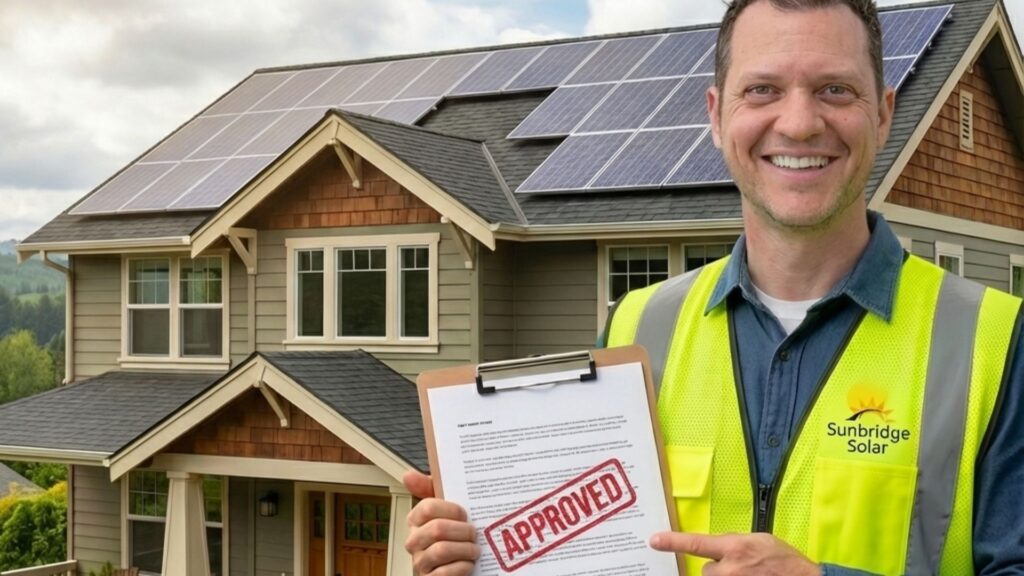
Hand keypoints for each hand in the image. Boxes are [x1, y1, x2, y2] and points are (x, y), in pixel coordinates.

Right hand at [403, 470, 480, 575]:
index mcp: (416, 521)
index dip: (451, 509)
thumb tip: (408, 475)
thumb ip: (431, 488)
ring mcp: (420, 562)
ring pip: (442, 551)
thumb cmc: (455, 534)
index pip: (427, 508)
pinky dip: (462, 568)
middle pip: (437, 529)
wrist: (462, 566)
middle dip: (463, 530)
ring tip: (475, 549)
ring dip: (466, 549)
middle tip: (474, 533)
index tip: (465, 513)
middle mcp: (414, 542)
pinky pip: (445, 573)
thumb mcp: (446, 509)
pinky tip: (468, 565)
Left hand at [650, 531, 820, 575]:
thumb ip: (734, 543)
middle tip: (742, 568)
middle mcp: (730, 568)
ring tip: (750, 575)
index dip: (672, 542)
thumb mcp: (759, 540)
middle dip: (720, 570)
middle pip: (707, 571)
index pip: (696, 543)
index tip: (654, 541)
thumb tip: (719, 548)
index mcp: (734, 547)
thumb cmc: (785, 562)